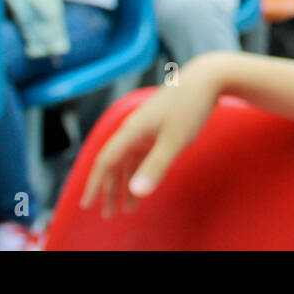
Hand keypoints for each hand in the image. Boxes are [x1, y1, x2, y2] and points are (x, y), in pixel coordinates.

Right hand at [80, 55, 226, 216]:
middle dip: (110, 190)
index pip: (105, 162)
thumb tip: (135, 192)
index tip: (86, 205)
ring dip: (126, 184)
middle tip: (107, 215)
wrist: (208, 77)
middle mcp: (133, 129)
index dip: (95, 185)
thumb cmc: (191, 106)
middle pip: (115, 163)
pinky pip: (141, 154)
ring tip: (128, 209)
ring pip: (129, 160)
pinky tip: (143, 184)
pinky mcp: (157, 127)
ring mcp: (145, 128)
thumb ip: (155, 166)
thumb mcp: (175, 140)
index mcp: (132, 131)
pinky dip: (139, 171)